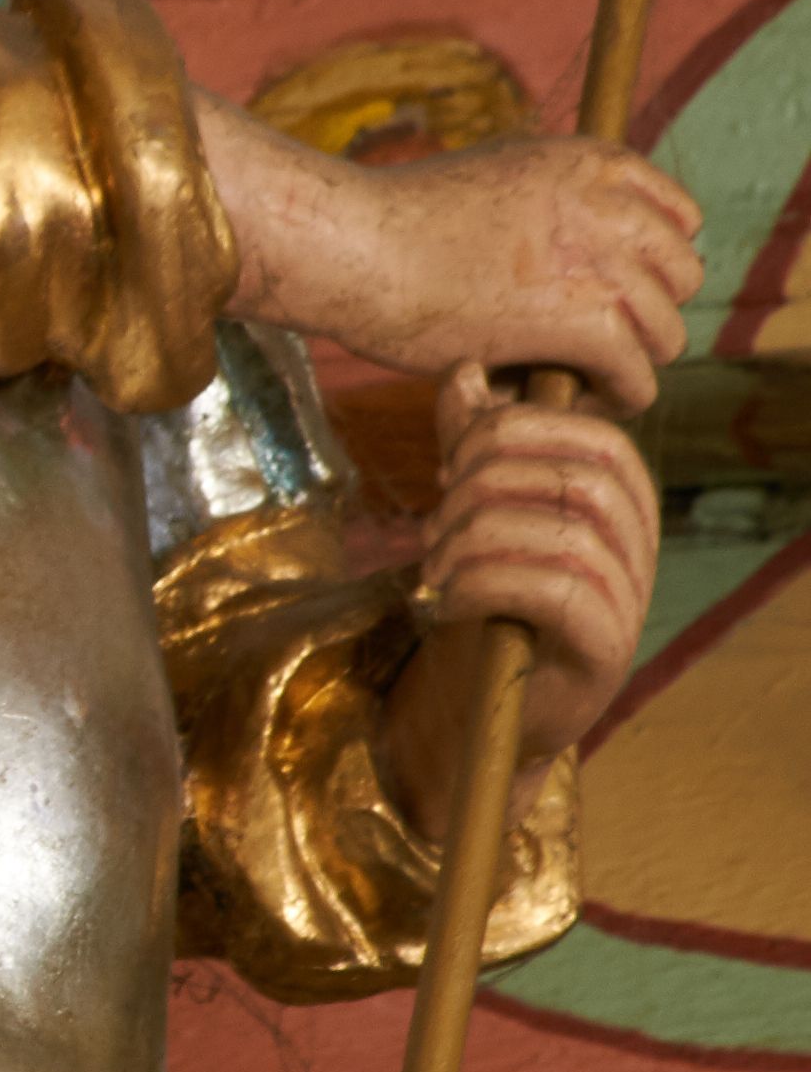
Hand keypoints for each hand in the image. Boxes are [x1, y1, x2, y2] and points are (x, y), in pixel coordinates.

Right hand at [197, 106, 700, 414]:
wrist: (352, 243)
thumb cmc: (395, 220)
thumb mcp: (492, 175)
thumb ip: (543, 196)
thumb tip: (560, 235)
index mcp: (587, 162)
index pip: (678, 216)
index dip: (653, 262)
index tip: (617, 291)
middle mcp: (606, 206)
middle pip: (681, 275)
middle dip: (647, 310)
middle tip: (597, 339)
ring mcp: (597, 263)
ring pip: (666, 331)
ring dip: (631, 360)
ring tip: (584, 376)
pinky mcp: (580, 323)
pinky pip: (636, 375)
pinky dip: (616, 398)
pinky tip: (581, 400)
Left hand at [379, 363, 659, 839]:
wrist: (490, 699)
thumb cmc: (490, 594)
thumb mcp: (477, 508)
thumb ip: (474, 443)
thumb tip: (464, 371)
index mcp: (621, 495)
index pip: (589, 433)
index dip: (512, 433)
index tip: (450, 466)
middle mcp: (639, 541)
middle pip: (576, 479)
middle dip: (486, 488)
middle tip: (432, 522)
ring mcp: (630, 597)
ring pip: (564, 534)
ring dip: (476, 541)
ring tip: (433, 566)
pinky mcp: (605, 648)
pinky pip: (556, 592)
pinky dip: (486, 586)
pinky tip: (447, 600)